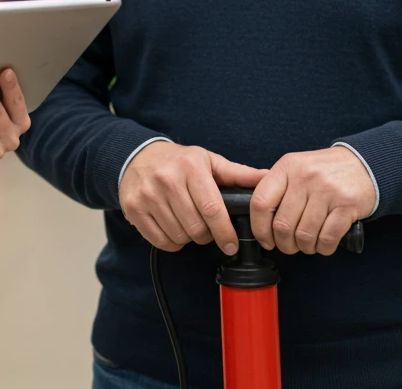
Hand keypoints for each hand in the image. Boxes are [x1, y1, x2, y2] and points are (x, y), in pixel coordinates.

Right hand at [119, 142, 267, 255]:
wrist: (137, 156)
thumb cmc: (179, 161)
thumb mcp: (208, 161)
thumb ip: (238, 173)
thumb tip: (267, 177)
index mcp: (190, 167)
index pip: (213, 209)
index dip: (225, 232)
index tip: (231, 244)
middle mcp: (167, 180)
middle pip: (196, 228)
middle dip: (207, 235)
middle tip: (207, 228)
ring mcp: (148, 195)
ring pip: (178, 236)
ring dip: (189, 238)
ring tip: (190, 224)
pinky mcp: (134, 209)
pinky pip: (159, 240)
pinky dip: (171, 242)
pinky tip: (174, 228)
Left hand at [249, 147, 375, 256]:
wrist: (364, 163)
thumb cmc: (325, 171)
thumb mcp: (297, 168)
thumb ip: (278, 187)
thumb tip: (259, 219)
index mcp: (287, 167)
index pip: (260, 202)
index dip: (259, 228)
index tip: (265, 240)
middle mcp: (305, 177)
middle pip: (282, 225)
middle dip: (284, 244)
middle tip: (290, 246)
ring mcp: (327, 190)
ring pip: (304, 235)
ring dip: (305, 247)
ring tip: (308, 243)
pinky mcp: (347, 205)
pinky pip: (327, 238)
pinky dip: (323, 248)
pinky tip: (324, 243)